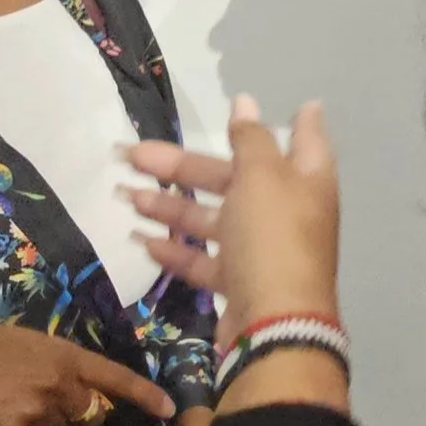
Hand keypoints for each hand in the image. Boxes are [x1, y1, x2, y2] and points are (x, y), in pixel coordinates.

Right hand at [0, 327, 172, 425]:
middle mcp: (57, 386)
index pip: (112, 376)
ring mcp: (38, 417)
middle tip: (36, 405)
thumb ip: (49, 362)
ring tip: (6, 413)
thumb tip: (69, 387)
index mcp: (59, 354)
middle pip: (86, 416)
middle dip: (71, 417)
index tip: (168, 409)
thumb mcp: (14, 343)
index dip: (142, 394)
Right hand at [128, 95, 340, 331]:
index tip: (286, 103)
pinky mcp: (239, 283)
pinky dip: (175, 249)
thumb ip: (249, 138)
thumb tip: (245, 101)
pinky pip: (204, 260)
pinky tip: (141, 240)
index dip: (296, 121)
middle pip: (233, 177)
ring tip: (122, 194)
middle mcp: (286, 211)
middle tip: (130, 153)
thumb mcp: (262, 175)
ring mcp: (262, 250)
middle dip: (182, 165)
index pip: (303, 139)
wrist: (275, 325)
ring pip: (212, 219)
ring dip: (168, 206)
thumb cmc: (272, 236)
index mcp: (304, 179)